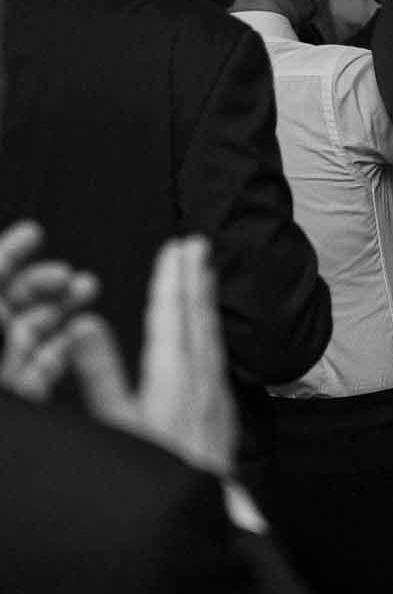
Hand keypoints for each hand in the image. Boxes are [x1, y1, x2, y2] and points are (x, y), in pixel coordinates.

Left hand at [0, 219, 98, 400]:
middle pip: (11, 304)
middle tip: (70, 276)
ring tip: (87, 292)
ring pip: (30, 332)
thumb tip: (7, 249)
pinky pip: (43, 367)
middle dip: (45, 281)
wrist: (2, 455)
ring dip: (62, 308)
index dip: (9, 252)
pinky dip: (65, 346)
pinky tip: (81, 332)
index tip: (34, 234)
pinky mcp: (20, 400)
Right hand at [66, 237, 235, 476]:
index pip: (171, 315)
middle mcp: (201, 375)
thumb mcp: (118, 423)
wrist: (204, 506)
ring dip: (207, 297)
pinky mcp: (224, 409)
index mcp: (173, 374)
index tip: (174, 248)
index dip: (171, 280)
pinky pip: (219, 353)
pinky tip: (210, 330)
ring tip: (206, 271)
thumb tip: (86, 323)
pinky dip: (213, 328)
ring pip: (212, 332)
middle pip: (197, 315)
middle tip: (197, 243)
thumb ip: (101, 372)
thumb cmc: (157, 469)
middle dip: (194, 277)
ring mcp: (216, 391)